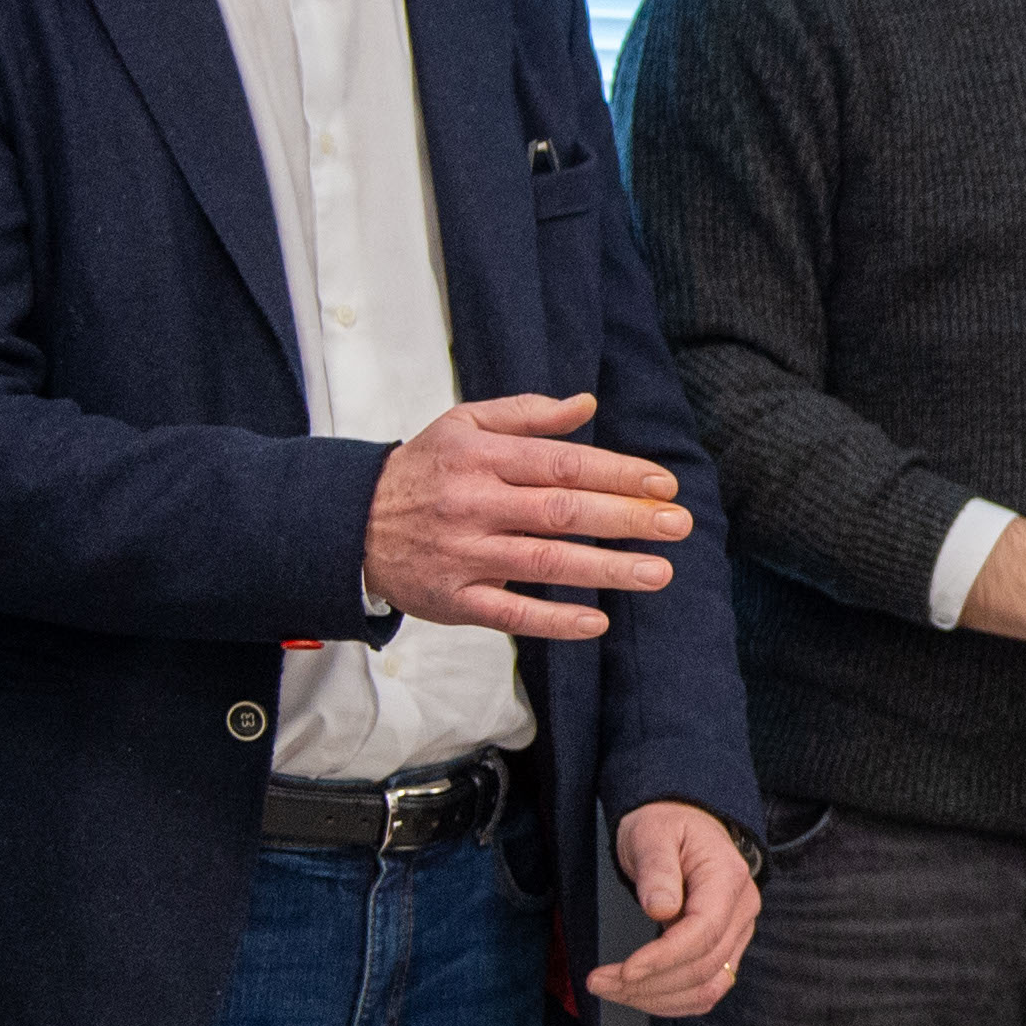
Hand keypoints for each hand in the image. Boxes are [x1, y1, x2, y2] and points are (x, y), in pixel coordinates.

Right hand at [365, 392, 689, 641]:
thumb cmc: (422, 470)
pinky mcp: (453, 598)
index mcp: (482, 457)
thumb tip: (586, 404)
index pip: (562, 463)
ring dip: (606, 569)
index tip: (663, 483)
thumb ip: (527, 415)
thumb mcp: (463, 425)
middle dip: (626, 517)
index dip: (617, 473)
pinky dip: (554, 619)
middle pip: (562, 511)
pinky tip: (596, 620)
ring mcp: (464, 554)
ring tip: (660, 572)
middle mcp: (475, 504)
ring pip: (544, 562)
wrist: (347, 522)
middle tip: (678, 524)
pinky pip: (510, 612)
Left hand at [588, 801, 760, 1015]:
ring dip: (657, 998)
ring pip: (708, 987)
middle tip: (599, 981)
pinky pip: (707, 988)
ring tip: (612, 990)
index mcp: (727, 878)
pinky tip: (638, 995)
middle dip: (648, 983)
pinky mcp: (726, 949)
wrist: (683, 823)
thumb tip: (661, 909)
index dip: (664, 958)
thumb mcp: (652, 833)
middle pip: (703, 966)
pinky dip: (671, 1001)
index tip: (624, 970)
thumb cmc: (666, 825)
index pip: (703, 932)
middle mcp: (742, 910)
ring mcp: (737, 933)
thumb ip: (657, 869)